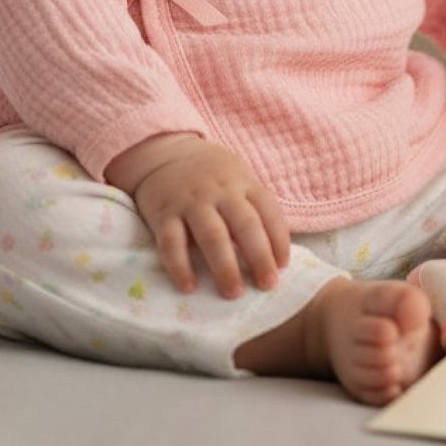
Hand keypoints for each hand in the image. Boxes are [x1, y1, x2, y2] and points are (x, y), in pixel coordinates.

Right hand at [111, 134, 290, 298]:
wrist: (165, 152)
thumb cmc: (211, 175)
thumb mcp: (239, 178)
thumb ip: (255, 208)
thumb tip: (275, 252)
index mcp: (243, 182)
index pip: (268, 211)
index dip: (279, 240)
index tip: (283, 268)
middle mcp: (220, 191)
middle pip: (245, 225)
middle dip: (259, 257)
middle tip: (267, 286)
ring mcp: (191, 201)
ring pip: (212, 236)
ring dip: (225, 267)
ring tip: (234, 293)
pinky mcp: (163, 213)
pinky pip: (171, 243)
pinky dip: (180, 266)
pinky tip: (189, 287)